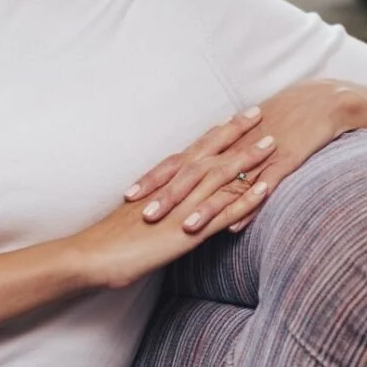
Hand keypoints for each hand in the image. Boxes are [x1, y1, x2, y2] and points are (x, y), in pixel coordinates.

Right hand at [78, 129, 277, 291]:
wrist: (94, 255)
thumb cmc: (109, 241)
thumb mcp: (136, 215)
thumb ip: (156, 204)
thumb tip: (167, 203)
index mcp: (163, 182)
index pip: (194, 150)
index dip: (214, 133)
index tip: (231, 117)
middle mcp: (176, 187)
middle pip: (211, 152)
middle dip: (236, 132)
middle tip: (258, 112)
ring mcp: (184, 206)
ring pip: (222, 175)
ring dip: (249, 159)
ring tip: (272, 143)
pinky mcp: (190, 230)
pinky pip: (224, 210)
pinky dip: (247, 198)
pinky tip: (266, 188)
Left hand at [123, 79, 355, 236]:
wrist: (318, 102)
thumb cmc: (277, 122)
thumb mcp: (240, 141)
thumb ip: (216, 160)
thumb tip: (189, 179)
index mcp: (218, 145)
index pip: (178, 162)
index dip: (153, 178)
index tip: (128, 196)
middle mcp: (231, 150)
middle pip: (193, 173)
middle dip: (168, 196)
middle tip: (144, 216)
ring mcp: (257, 157)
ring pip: (224, 184)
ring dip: (203, 207)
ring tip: (184, 227)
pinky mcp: (283, 164)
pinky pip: (263, 189)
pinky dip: (246, 207)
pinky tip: (234, 227)